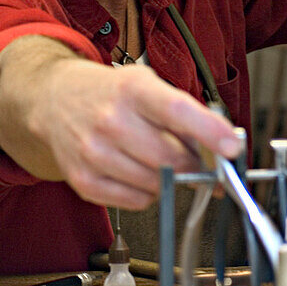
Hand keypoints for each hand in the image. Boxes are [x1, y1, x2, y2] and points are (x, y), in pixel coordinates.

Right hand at [0, 36, 239, 210]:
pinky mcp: (84, 181)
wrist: (54, 101)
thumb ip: (184, 112)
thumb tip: (224, 145)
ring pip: (156, 184)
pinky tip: (138, 170)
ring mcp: (94, 153)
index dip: (209, 131)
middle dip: (194, 164)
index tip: (232, 147)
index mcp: (132, 89)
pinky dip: (148, 192)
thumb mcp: (146, 84)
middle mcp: (110, 120)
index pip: (176, 110)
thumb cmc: (109, 93)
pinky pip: (137, 201)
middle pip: (170, 158)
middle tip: (198, 160)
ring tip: (158, 158)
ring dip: (170, 178)